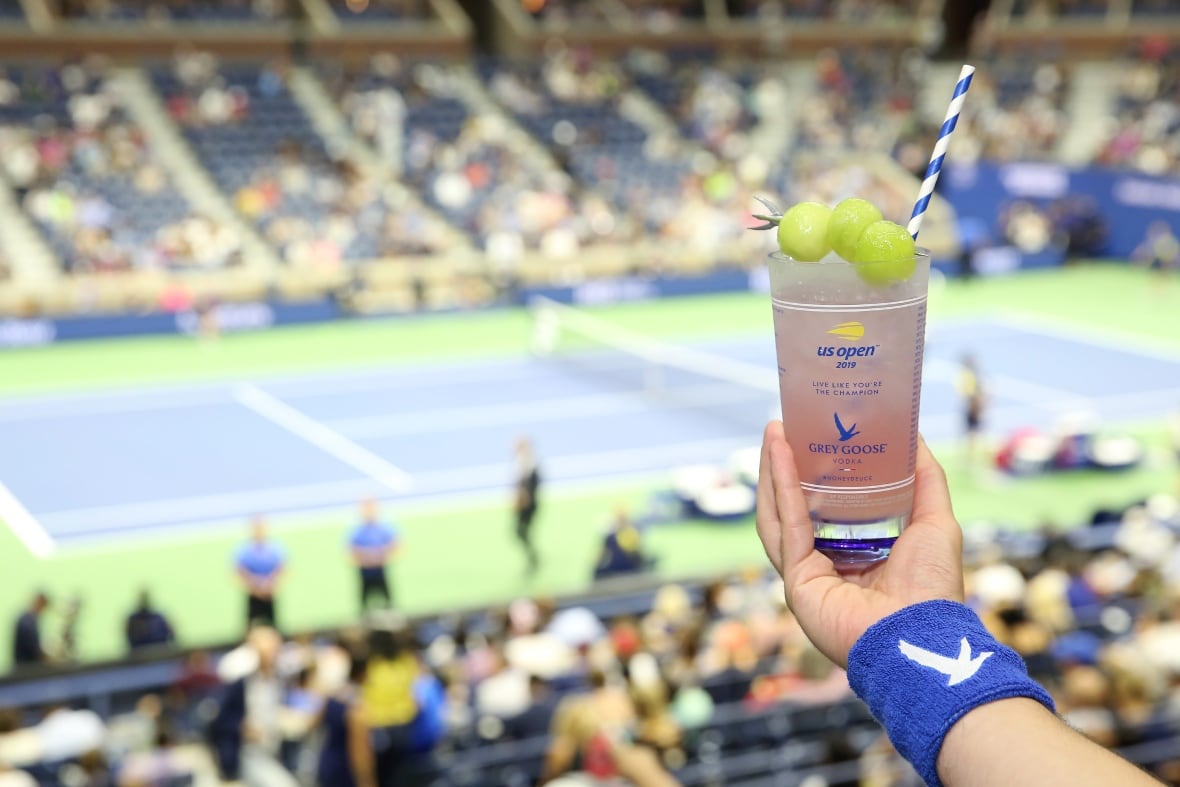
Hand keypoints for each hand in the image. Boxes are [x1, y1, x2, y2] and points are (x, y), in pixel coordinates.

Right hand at [755, 421, 964, 667]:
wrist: (921, 634)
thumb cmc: (933, 587)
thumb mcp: (936, 521)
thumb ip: (925, 480)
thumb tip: (915, 437)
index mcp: (858, 552)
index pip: (828, 506)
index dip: (818, 471)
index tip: (815, 434)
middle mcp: (828, 563)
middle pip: (796, 507)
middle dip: (786, 465)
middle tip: (784, 426)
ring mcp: (808, 573)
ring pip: (780, 514)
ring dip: (773, 471)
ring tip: (774, 432)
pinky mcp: (797, 580)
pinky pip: (786, 526)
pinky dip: (781, 489)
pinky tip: (780, 455)